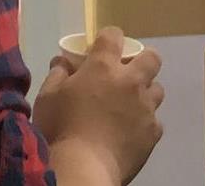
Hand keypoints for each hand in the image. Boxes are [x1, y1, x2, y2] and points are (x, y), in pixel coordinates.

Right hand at [35, 29, 163, 184]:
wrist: (83, 168)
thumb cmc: (60, 129)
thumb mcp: (47, 98)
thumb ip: (57, 74)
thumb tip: (62, 61)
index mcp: (103, 67)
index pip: (114, 35)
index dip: (109, 39)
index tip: (101, 48)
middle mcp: (131, 81)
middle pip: (151, 57)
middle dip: (142, 60)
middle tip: (126, 75)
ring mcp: (146, 106)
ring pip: (157, 89)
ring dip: (145, 93)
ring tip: (129, 106)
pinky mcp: (153, 131)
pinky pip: (155, 120)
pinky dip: (144, 123)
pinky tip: (130, 132)